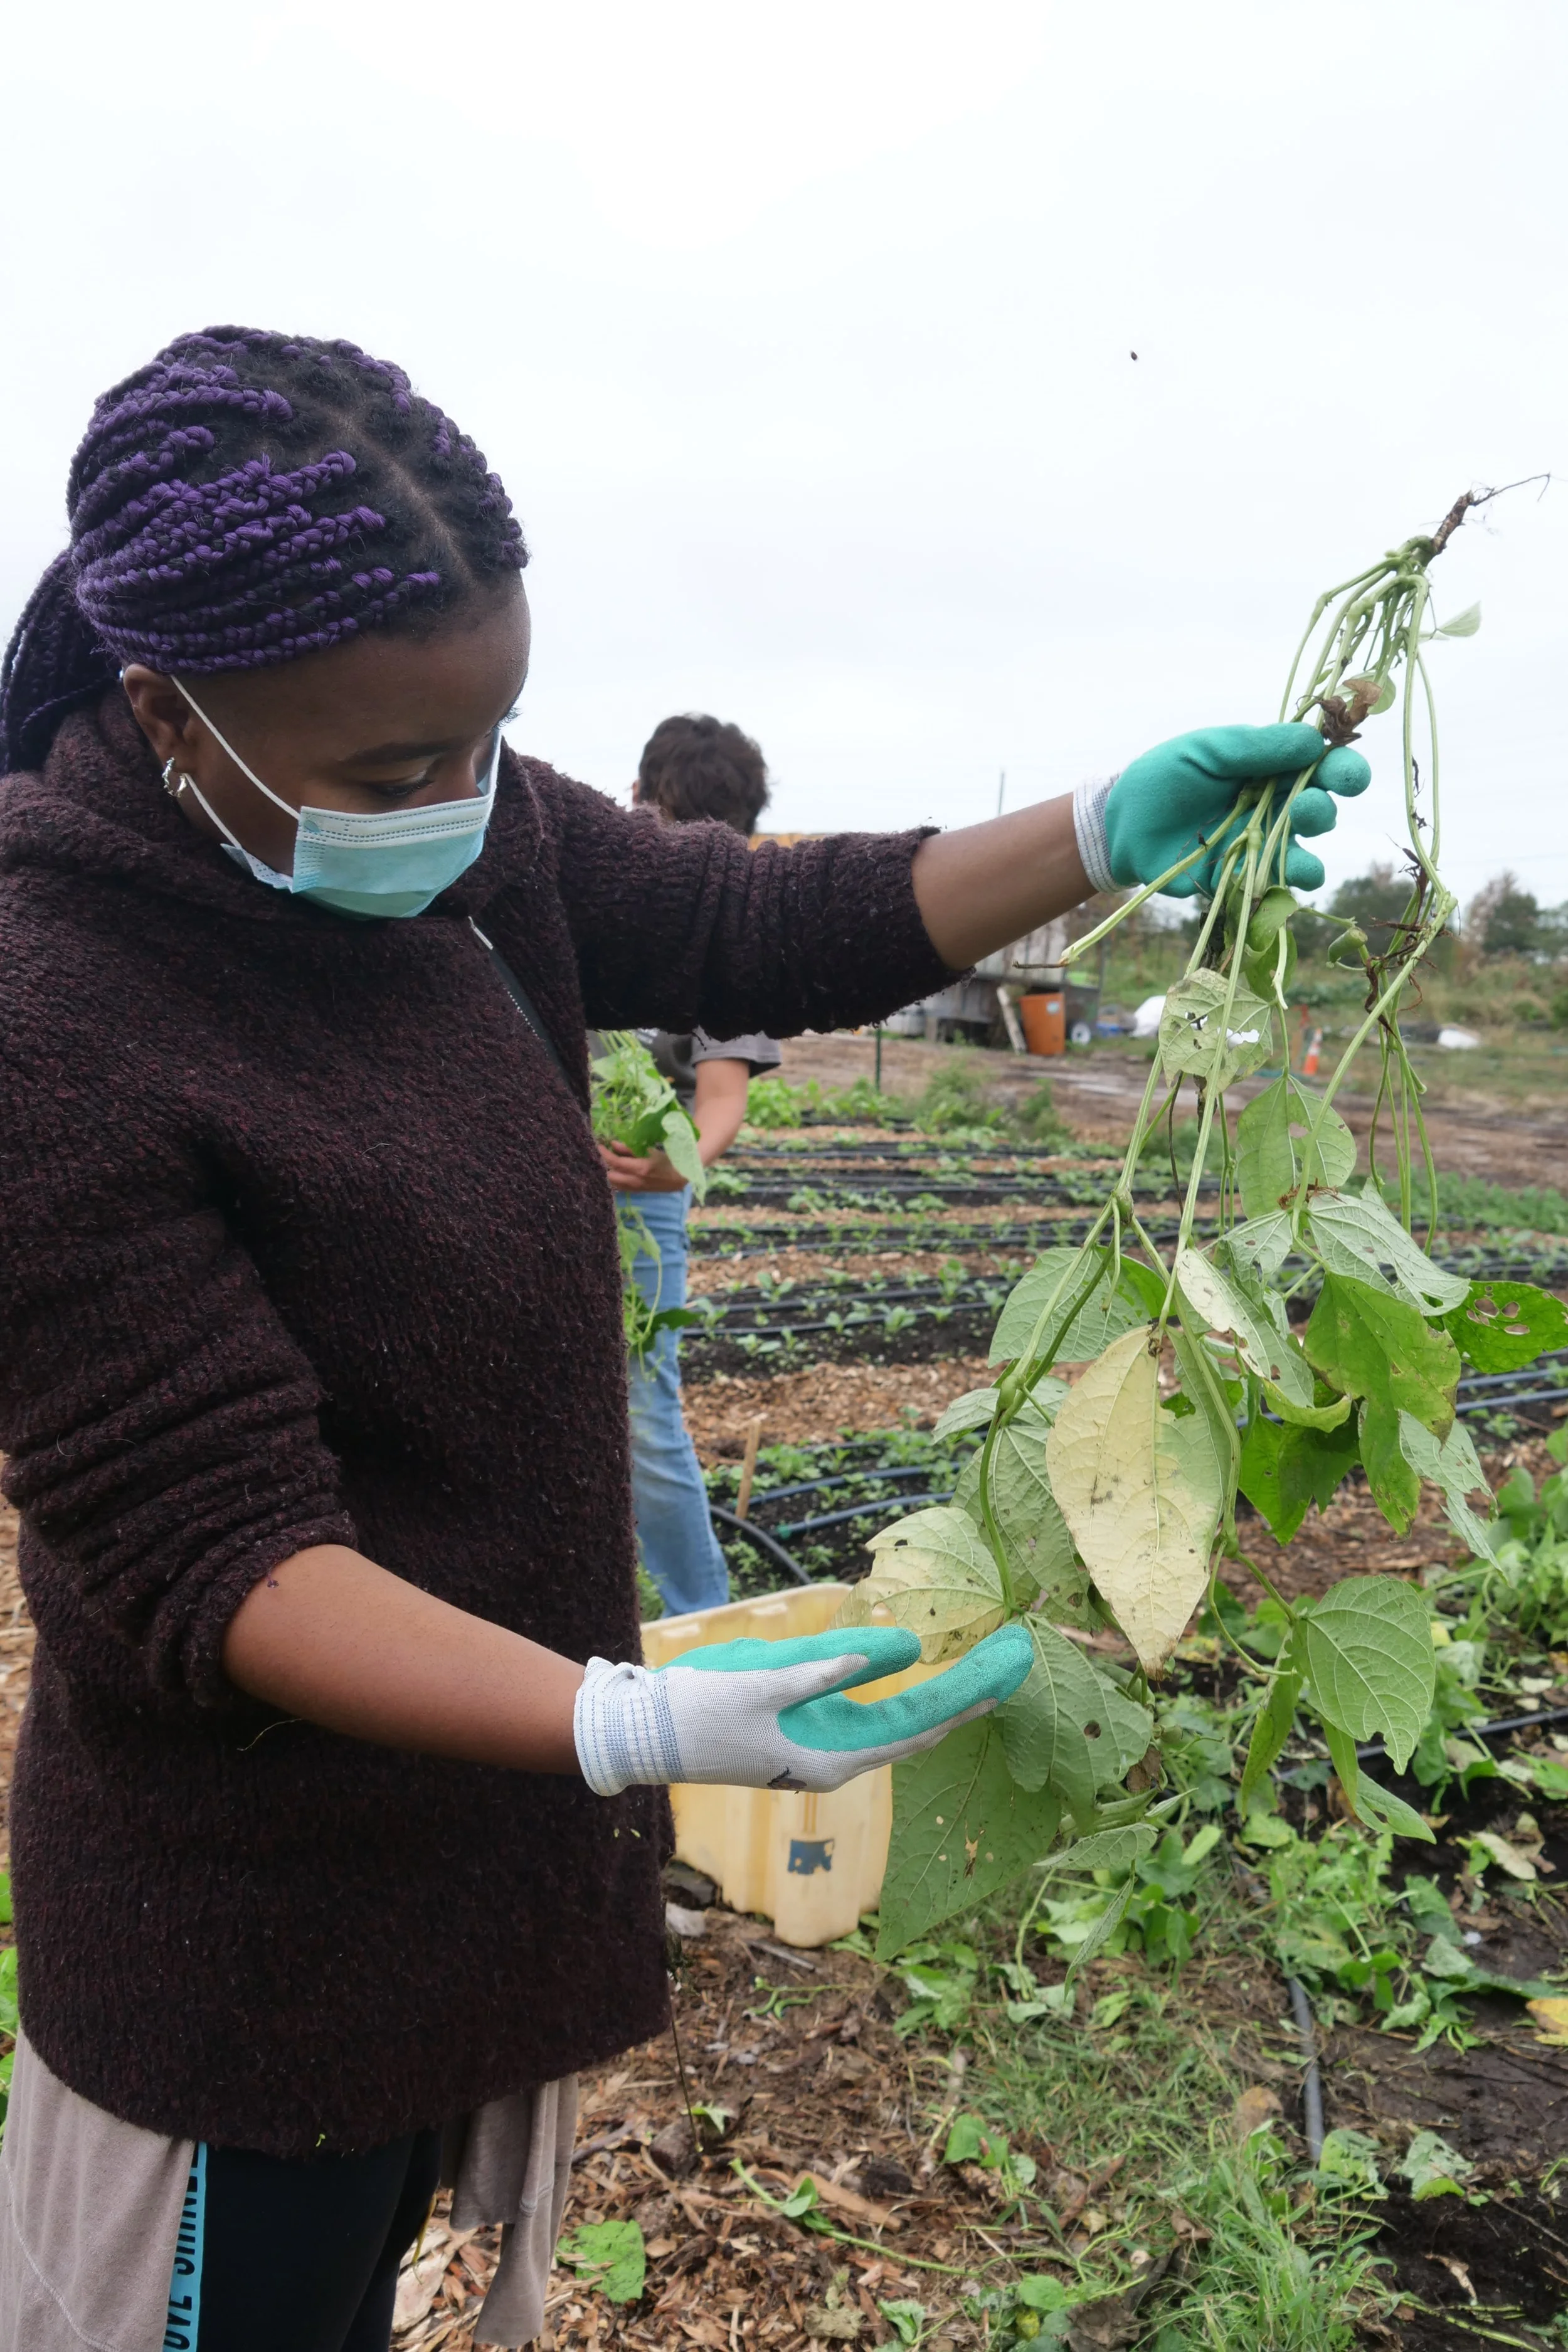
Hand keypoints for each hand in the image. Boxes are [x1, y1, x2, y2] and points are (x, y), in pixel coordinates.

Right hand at [573, 1622, 1032, 1794]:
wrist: (646, 1732)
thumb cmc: (702, 1704)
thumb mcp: (770, 1675)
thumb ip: (838, 1664)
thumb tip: (910, 1648)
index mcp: (835, 1756)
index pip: (924, 1721)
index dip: (972, 1688)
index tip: (1014, 1657)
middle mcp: (839, 1762)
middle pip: (924, 1727)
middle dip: (972, 1690)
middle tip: (1019, 1652)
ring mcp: (824, 1751)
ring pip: (904, 1726)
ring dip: (946, 1695)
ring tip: (991, 1664)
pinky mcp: (808, 1735)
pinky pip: (875, 1719)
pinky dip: (909, 1697)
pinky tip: (929, 1680)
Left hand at [598, 1140, 687, 1192]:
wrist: (680, 1179)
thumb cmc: (667, 1161)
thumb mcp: (649, 1151)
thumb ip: (630, 1149)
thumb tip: (613, 1144)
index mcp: (640, 1169)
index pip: (615, 1162)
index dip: (605, 1154)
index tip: (599, 1146)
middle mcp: (635, 1181)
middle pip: (610, 1176)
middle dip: (605, 1165)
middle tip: (605, 1155)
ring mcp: (635, 1189)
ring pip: (613, 1183)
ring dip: (610, 1173)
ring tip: (610, 1163)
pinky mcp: (636, 1192)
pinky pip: (620, 1187)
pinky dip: (616, 1179)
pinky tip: (618, 1171)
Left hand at [1099, 723, 1371, 897]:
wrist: (1123, 822)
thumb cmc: (1168, 775)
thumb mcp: (1210, 750)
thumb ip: (1257, 747)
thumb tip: (1313, 742)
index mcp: (1275, 770)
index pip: (1325, 769)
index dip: (1344, 771)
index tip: (1348, 776)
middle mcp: (1276, 810)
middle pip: (1322, 813)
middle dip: (1322, 810)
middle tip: (1305, 806)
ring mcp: (1261, 847)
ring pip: (1306, 858)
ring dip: (1309, 856)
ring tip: (1292, 853)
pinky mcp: (1240, 880)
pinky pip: (1272, 890)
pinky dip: (1281, 888)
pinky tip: (1274, 880)